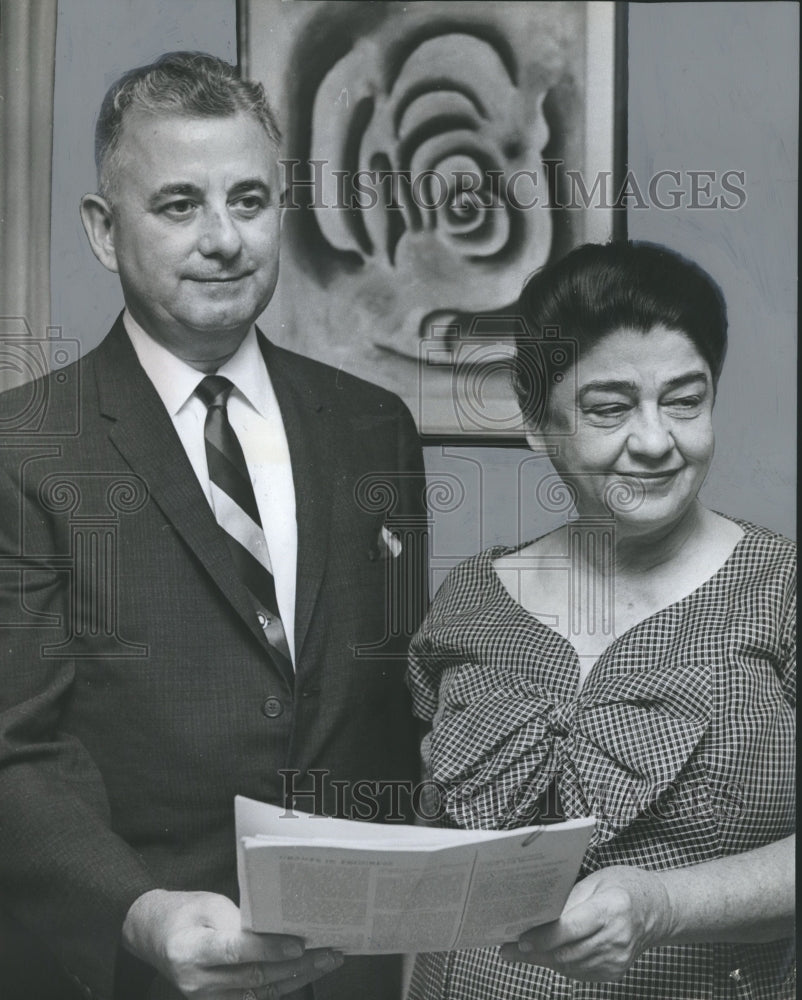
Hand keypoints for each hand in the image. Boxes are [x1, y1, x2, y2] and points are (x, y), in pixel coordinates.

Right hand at [122, 889, 343, 997]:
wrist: (156, 937)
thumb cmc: (185, 913)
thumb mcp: (209, 905)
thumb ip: (240, 920)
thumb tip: (281, 928)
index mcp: (191, 950)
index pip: (235, 952)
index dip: (269, 949)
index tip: (299, 944)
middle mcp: (197, 982)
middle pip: (254, 977)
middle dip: (296, 966)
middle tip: (328, 952)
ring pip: (261, 993)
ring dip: (298, 978)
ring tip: (327, 962)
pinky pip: (255, 999)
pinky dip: (283, 987)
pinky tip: (306, 973)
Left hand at [500, 866, 670, 981]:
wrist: (658, 909)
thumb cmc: (625, 886)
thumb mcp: (597, 880)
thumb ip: (569, 899)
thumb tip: (537, 915)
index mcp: (612, 908)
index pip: (572, 928)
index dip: (544, 937)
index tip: (520, 939)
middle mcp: (616, 938)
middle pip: (567, 952)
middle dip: (535, 953)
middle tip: (508, 949)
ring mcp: (617, 959)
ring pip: (570, 966)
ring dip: (543, 961)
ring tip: (519, 953)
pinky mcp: (614, 971)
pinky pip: (579, 971)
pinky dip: (559, 964)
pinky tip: (545, 955)